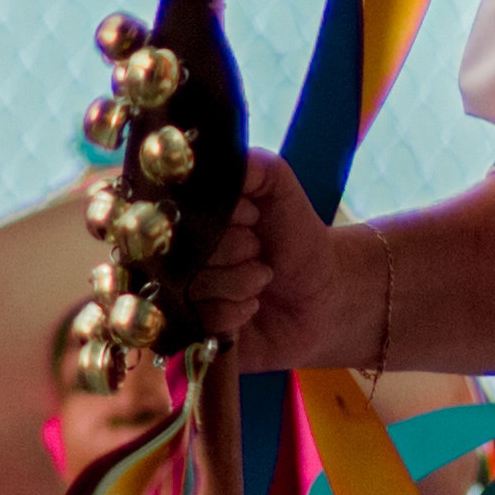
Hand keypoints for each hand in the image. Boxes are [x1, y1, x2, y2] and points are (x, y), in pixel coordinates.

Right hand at [180, 153, 377, 375]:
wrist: (324, 295)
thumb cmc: (295, 238)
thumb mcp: (279, 187)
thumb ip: (251, 166)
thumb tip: (212, 157)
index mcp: (183, 218)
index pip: (171, 209)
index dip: (218, 215)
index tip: (251, 215)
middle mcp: (171, 259)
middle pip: (179, 250)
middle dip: (236, 247)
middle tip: (258, 249)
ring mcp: (177, 299)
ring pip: (191, 286)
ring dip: (240, 280)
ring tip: (261, 278)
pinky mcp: (191, 338)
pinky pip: (201, 321)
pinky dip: (235, 311)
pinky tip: (252, 307)